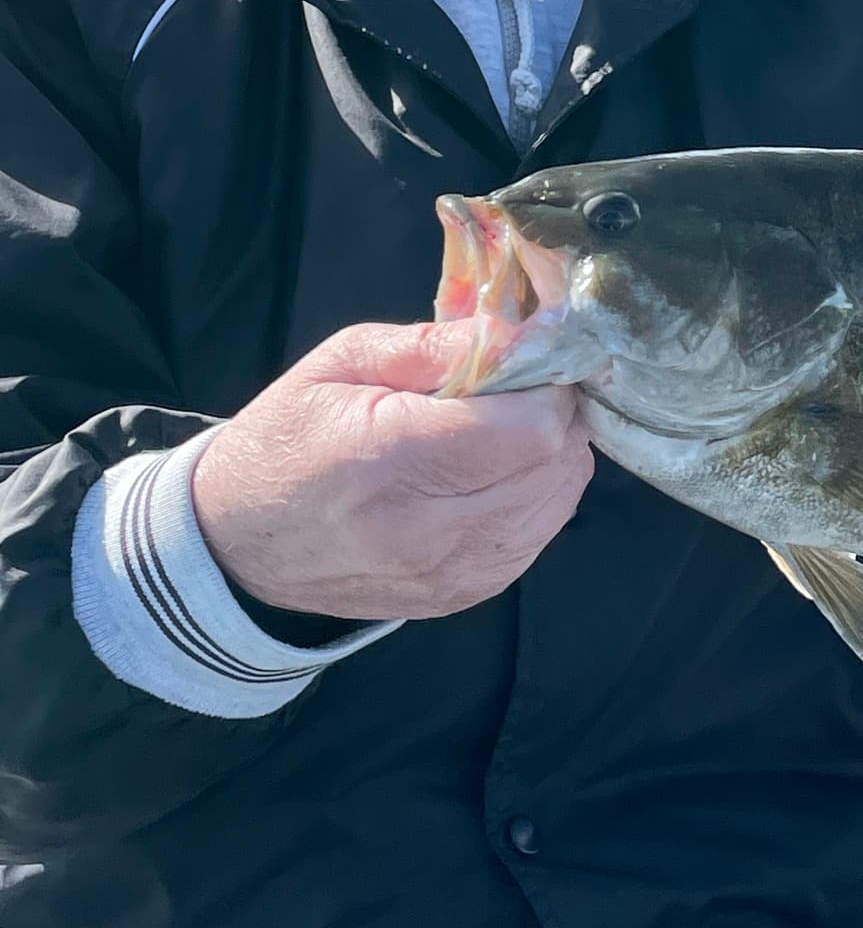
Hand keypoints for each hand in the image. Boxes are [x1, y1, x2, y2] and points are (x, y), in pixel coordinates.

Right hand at [191, 320, 593, 620]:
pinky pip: (540, 532)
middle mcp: (428, 529)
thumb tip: (521, 332)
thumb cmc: (289, 437)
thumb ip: (435, 344)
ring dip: (550, 453)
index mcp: (391, 457)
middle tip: (514, 390)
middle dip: (554, 411)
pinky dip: (535, 494)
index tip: (525, 358)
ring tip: (499, 430)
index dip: (545, 382)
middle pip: (556, 461)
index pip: (531, 426)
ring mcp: (451, 573)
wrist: (237, 545)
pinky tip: (491, 474)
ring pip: (560, 497)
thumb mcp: (342, 362)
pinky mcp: (464, 595)